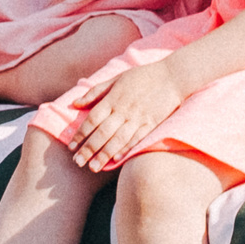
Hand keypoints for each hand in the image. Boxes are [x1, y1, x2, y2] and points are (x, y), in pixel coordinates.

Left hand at [63, 57, 187, 171]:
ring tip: (93, 167)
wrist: (173, 76)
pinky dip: (126, 149)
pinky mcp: (151, 124)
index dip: (81, 134)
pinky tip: (116, 160)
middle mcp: (123, 109)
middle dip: (88, 149)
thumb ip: (95, 92)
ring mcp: (138, 118)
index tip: (71, 147)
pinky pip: (137, 139)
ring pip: (118, 139)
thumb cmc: (142, 76)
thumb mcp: (116, 79)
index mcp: (113, 98)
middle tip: (77, 162)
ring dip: (104, 154)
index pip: (92, 119)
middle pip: (102, 132)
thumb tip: (75, 103)